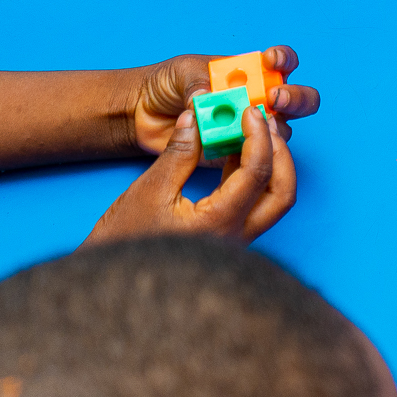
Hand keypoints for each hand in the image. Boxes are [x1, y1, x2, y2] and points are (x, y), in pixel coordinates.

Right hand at [80, 96, 295, 245]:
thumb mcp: (149, 191)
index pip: (257, 173)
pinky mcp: (226, 239)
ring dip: (269, 164)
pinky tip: (234, 154)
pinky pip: (253, 205)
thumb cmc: (124, 241)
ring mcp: (234, 241)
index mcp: (219, 223)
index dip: (257, 136)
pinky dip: (252, 177)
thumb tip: (195, 118)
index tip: (249, 112)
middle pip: (282, 192)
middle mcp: (236, 236)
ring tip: (252, 131)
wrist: (114, 283)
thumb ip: (179, 153)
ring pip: (272, 201)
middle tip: (264, 123)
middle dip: (279, 154)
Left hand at [123, 47, 318, 158]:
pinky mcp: (237, 153)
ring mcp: (250, 129)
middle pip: (298, 100)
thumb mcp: (183, 72)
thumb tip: (210, 97)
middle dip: (294, 98)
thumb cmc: (167, 83)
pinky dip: (248, 151)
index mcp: (250, 73)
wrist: (143, 114)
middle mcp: (258, 100)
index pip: (282, 63)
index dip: (284, 61)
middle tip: (273, 98)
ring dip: (272, 127)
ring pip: (281, 131)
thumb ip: (200, 81)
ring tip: (246, 124)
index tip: (270, 61)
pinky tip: (234, 145)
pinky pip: (254, 157)